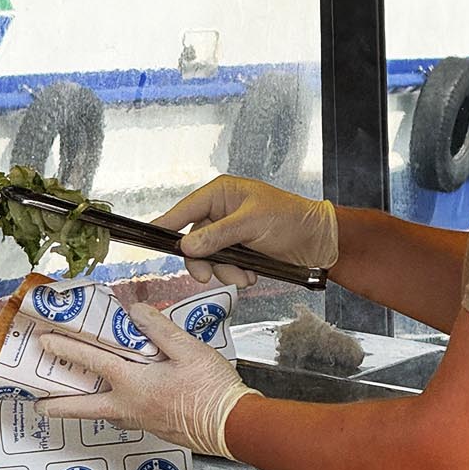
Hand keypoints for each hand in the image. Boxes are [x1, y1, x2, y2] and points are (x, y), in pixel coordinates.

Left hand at [35, 301, 257, 458]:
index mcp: (135, 384)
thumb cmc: (213, 390)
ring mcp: (142, 421)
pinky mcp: (155, 428)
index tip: (45, 342)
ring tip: (70, 402)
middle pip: (84, 407)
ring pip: (103, 415)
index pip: (92, 362)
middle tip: (38, 404)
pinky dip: (110, 409)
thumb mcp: (188, 349)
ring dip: (83, 408)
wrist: (233, 426)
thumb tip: (136, 311)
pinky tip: (118, 401)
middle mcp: (131, 406)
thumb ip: (159, 329)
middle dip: (58, 405)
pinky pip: (123, 418)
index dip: (67, 348)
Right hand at [153, 176, 337, 286]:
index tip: (149, 235)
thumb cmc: (291, 219)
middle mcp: (222, 211)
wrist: (319, 241)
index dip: (167, 223)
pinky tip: (251, 274)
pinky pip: (224, 265)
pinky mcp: (240, 249)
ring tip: (243, 275)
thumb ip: (218, 235)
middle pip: (194, 240)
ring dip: (224, 270)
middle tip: (205, 276)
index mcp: (222, 193)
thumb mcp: (252, 224)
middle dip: (203, 260)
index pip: (185, 208)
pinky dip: (235, 274)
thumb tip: (187, 245)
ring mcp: (230, 232)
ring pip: (209, 257)